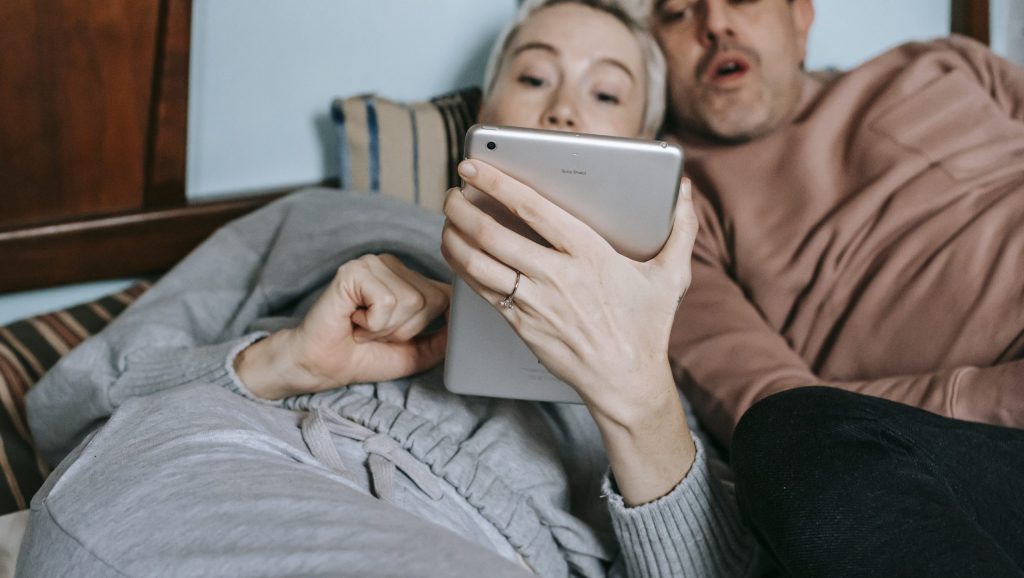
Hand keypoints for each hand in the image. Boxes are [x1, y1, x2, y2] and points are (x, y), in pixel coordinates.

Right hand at [235, 254, 449, 399]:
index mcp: (408, 277)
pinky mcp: (354, 271)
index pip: (447, 297)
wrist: (319, 367)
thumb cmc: (362, 356)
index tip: (394, 335)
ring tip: (363, 326)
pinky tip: (353, 319)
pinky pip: (388, 301)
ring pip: (412, 302)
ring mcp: (372, 263)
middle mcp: (392, 264)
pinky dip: (373, 322)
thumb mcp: (415, 352)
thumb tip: (468, 324)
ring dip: (386, 328)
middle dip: (405, 329)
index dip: (425, 326)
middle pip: (433, 301)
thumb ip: (443, 338)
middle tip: (373, 331)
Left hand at [442, 159, 698, 503]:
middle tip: (450, 192)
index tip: (472, 167)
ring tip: (446, 218)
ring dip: (454, 236)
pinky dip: (461, 267)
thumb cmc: (646, 327)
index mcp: (589, 252)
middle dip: (463, 208)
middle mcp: (556, 275)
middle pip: (493, 234)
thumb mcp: (671, 276)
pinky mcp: (521, 325)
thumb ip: (680, 229)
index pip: (532, 208)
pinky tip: (454, 252)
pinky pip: (481, 290)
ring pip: (479, 262)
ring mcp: (535, 302)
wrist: (625, 381)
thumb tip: (683, 190)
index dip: (496, 183)